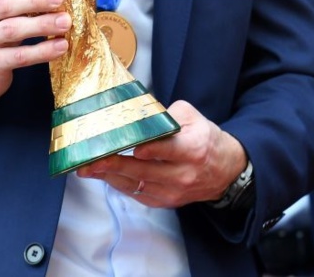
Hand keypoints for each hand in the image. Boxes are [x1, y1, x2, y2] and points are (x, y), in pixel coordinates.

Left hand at [76, 100, 246, 207]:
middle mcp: (183, 173)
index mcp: (193, 148)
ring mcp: (174, 191)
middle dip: (114, 165)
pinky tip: (104, 176)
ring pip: (138, 185)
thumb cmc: (205, 139)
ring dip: (110, 177)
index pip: (167, 149)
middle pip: (145, 170)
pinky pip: (139, 194)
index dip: (149, 149)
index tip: (131, 147)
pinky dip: (120, 185)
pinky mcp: (167, 201)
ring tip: (88, 168)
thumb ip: (166, 114)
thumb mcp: (192, 117)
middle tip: (90, 160)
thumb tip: (138, 112)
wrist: (225, 170)